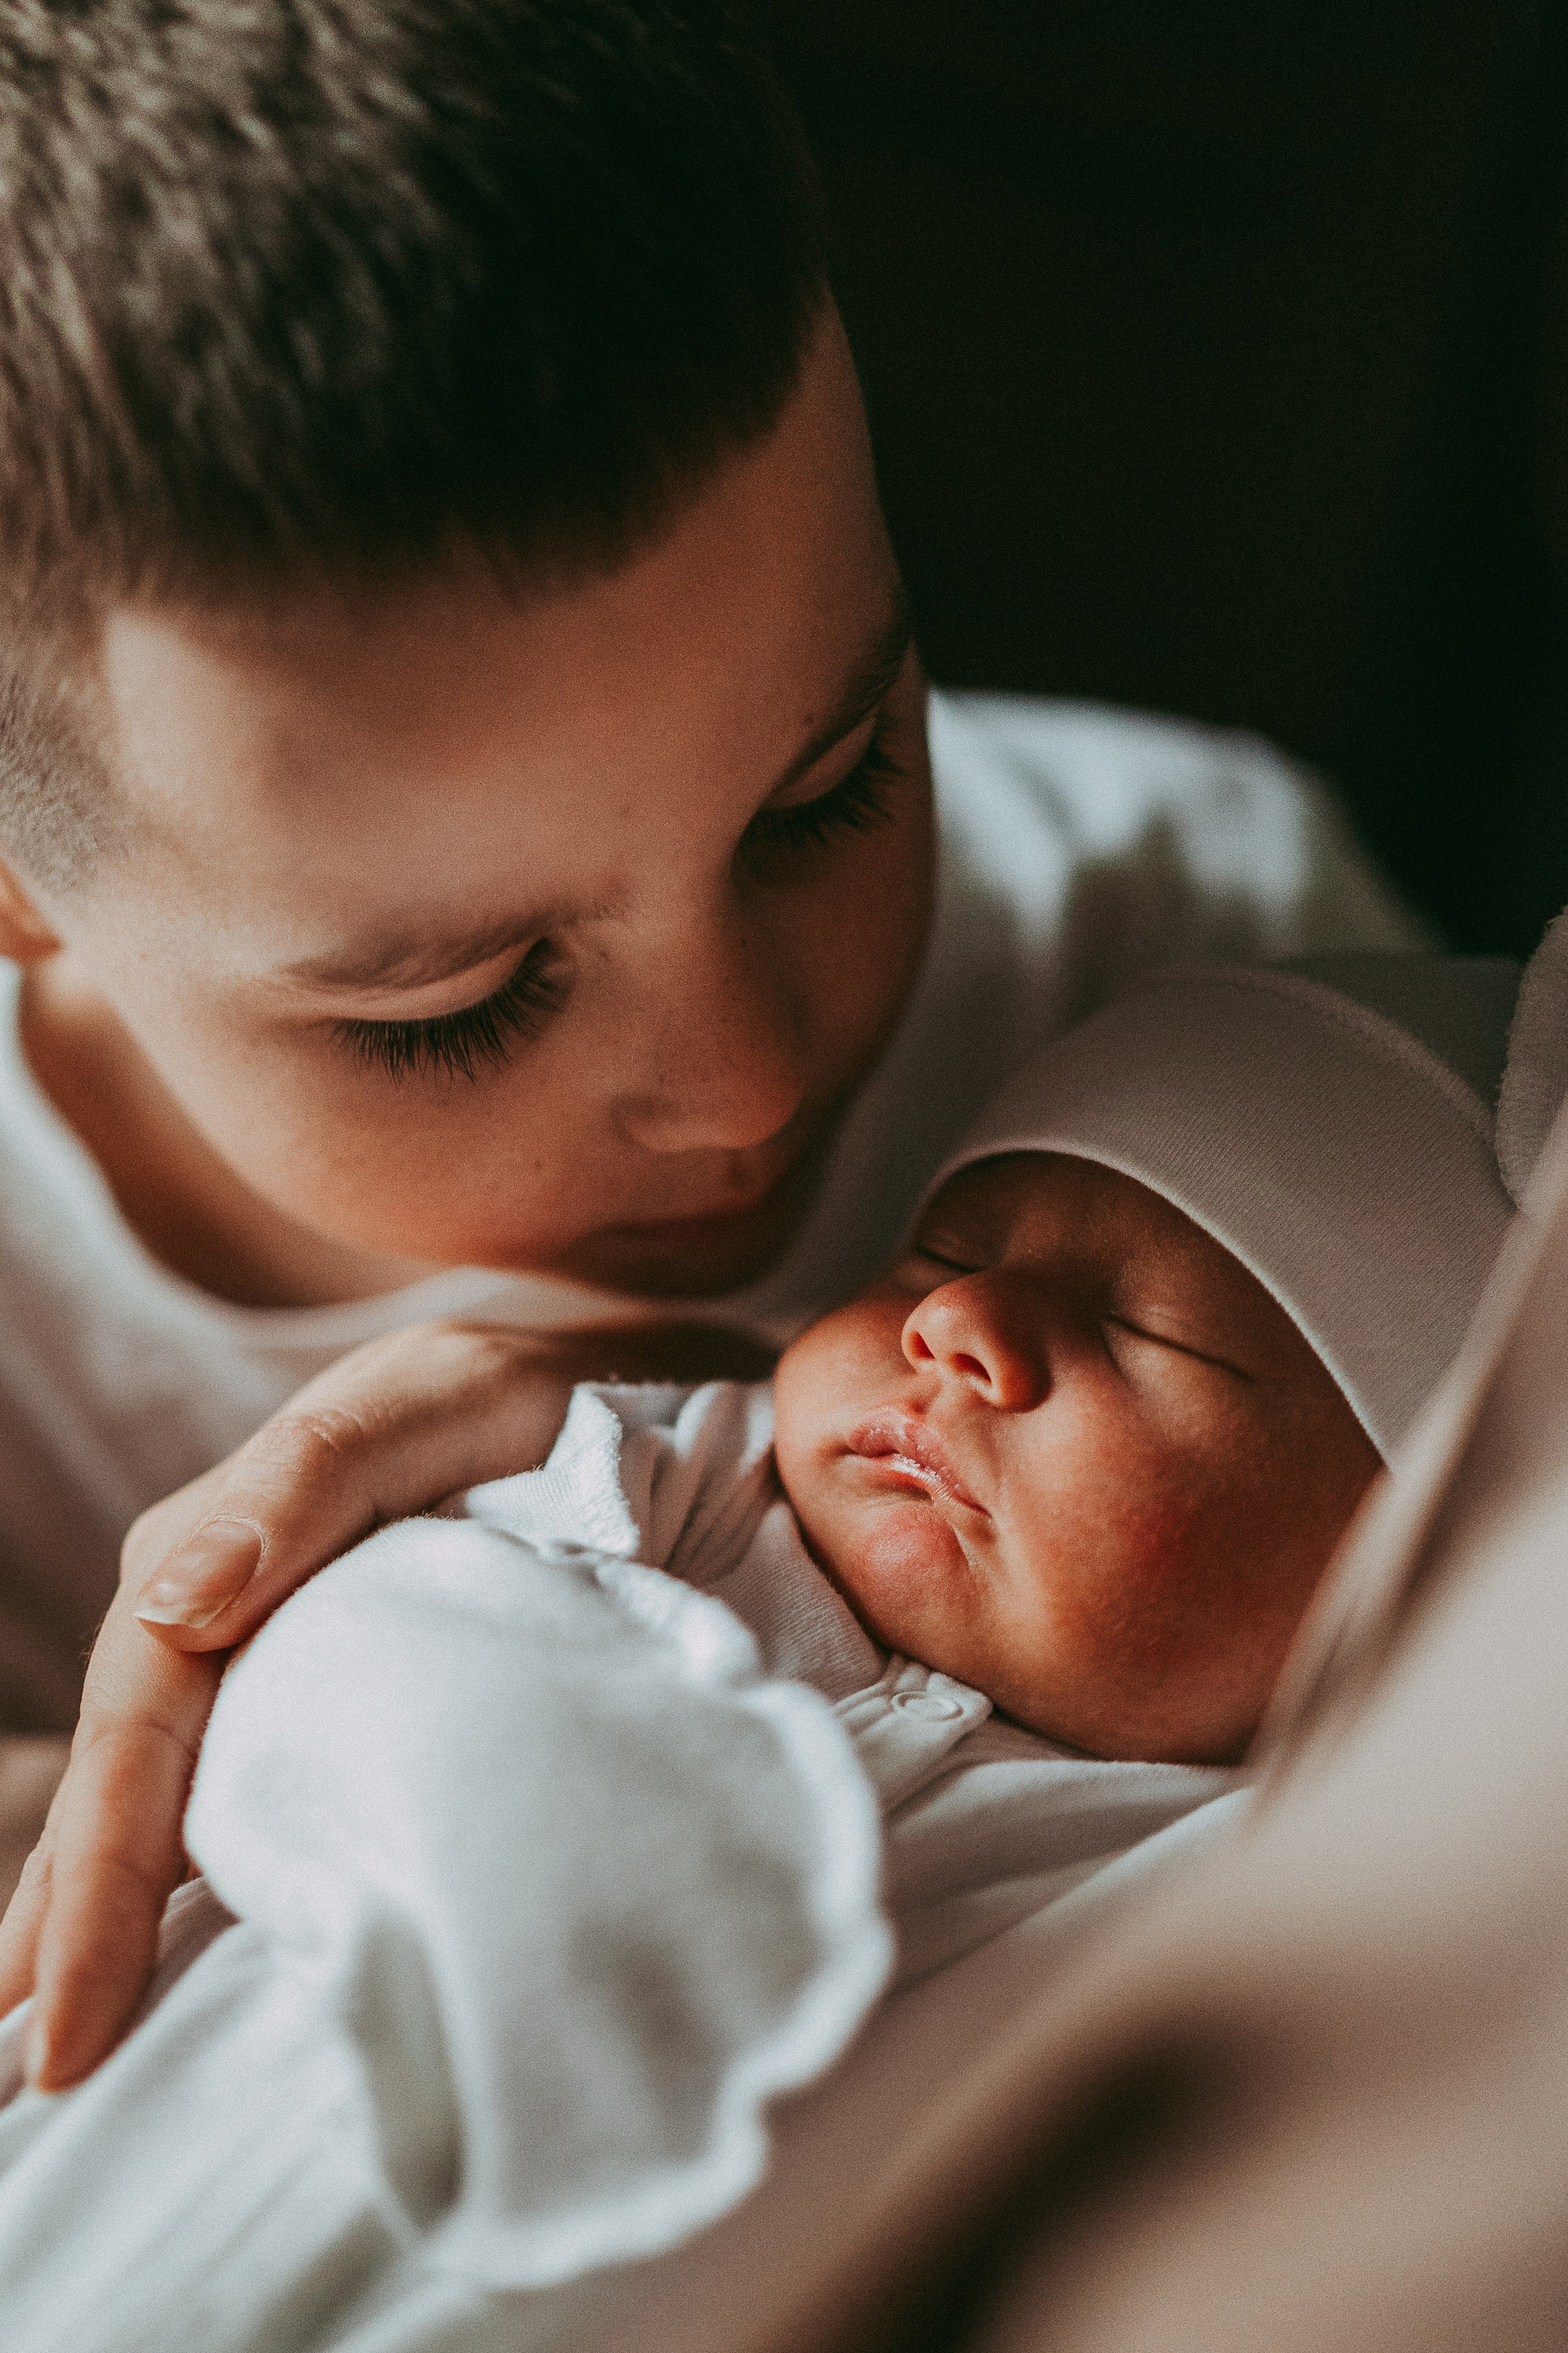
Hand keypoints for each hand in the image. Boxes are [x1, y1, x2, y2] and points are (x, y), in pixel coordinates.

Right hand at [0, 1316, 772, 2087]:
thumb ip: (306, 1483)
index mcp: (220, 1542)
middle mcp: (220, 1611)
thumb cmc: (531, 1401)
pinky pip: (237, 1799)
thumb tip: (171, 1609)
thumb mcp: (434, 1403)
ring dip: (106, 1923)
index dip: (93, 1875)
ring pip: (165, 1805)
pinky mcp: (324, 1696)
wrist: (617, 1399)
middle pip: (131, 1784)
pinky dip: (184, 1888)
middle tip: (52, 2074)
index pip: (138, 1725)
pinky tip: (159, 1971)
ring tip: (66, 2049)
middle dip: (74, 1928)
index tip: (68, 2015)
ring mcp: (267, 1660)